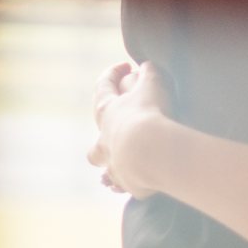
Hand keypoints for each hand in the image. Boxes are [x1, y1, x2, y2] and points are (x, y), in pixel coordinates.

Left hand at [88, 58, 170, 196]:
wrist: (151, 153)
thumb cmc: (148, 114)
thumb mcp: (151, 86)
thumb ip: (149, 74)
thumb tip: (147, 64)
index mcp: (107, 112)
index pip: (103, 87)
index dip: (113, 73)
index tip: (125, 66)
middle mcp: (103, 140)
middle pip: (95, 138)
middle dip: (103, 132)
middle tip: (114, 127)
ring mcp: (113, 163)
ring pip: (103, 163)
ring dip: (109, 162)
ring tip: (120, 162)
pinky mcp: (127, 181)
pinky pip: (123, 183)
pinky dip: (127, 181)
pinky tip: (135, 181)